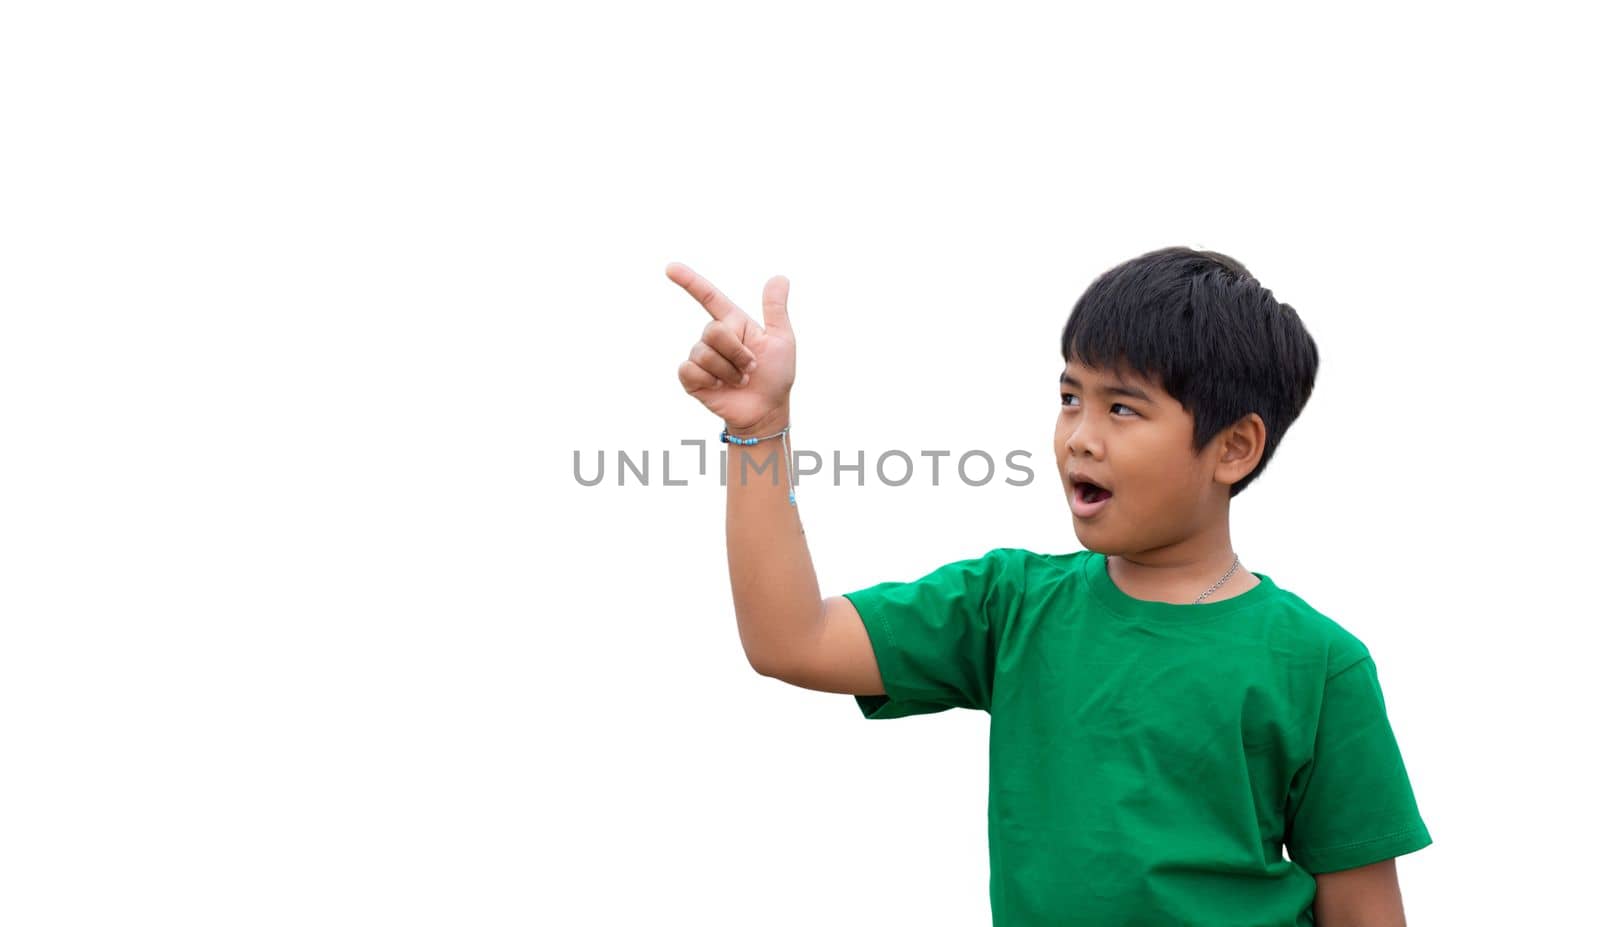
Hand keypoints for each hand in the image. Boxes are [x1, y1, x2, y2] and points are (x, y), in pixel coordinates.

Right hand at [666, 262, 795, 431]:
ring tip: (740, 380)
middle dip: (737, 352)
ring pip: (705, 353)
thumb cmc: (776, 375)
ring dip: (729, 371)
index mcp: (734, 323)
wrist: (766, 410)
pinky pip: (691, 370)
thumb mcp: (781, 340)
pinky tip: (720, 387)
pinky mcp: (691, 377)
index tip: (670, 268)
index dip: (689, 281)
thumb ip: (775, 310)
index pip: (708, 297)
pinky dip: (711, 380)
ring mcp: (701, 357)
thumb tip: (779, 277)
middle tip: (751, 367)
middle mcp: (714, 336)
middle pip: (714, 330)